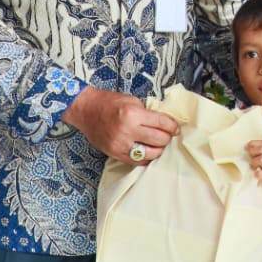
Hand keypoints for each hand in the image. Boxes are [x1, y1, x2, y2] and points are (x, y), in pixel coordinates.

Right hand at [63, 87, 179, 163]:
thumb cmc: (109, 102)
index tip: (176, 128)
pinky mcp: (115, 154)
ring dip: (159, 150)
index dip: (173, 126)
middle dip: (167, 138)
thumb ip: (147, 112)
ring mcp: (121, 145)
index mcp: (133, 114)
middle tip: (168, 135)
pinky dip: (146, 158)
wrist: (86, 110)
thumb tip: (165, 123)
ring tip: (159, 144)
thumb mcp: (131, 101)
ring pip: (151, 154)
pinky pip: (137, 161)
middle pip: (159, 140)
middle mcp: (127, 131)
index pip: (162, 123)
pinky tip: (148, 152)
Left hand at [247, 140, 261, 204]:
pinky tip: (256, 174)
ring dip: (253, 162)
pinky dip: (255, 173)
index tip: (247, 146)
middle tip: (248, 155)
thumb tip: (251, 148)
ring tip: (253, 166)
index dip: (254, 143)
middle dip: (252, 151)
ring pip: (261, 158)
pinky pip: (259, 173)